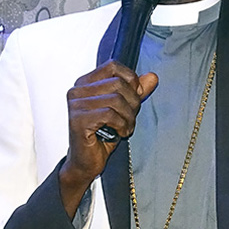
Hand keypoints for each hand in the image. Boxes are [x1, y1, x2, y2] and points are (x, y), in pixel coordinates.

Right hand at [57, 60, 158, 216]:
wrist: (86, 162)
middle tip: (130, 118)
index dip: (131, 80)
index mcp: (85, 83)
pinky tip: (120, 133)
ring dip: (128, 116)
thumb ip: (136, 92)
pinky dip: (121, 125)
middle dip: (132, 102)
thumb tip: (152, 77)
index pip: (113, 66)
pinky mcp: (78, 120)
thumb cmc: (101, 136)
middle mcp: (77, 91)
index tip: (135, 97)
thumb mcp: (123, 110)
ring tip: (125, 127)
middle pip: (117, 83)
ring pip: (116, 99)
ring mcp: (76, 105)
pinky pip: (110, 115)